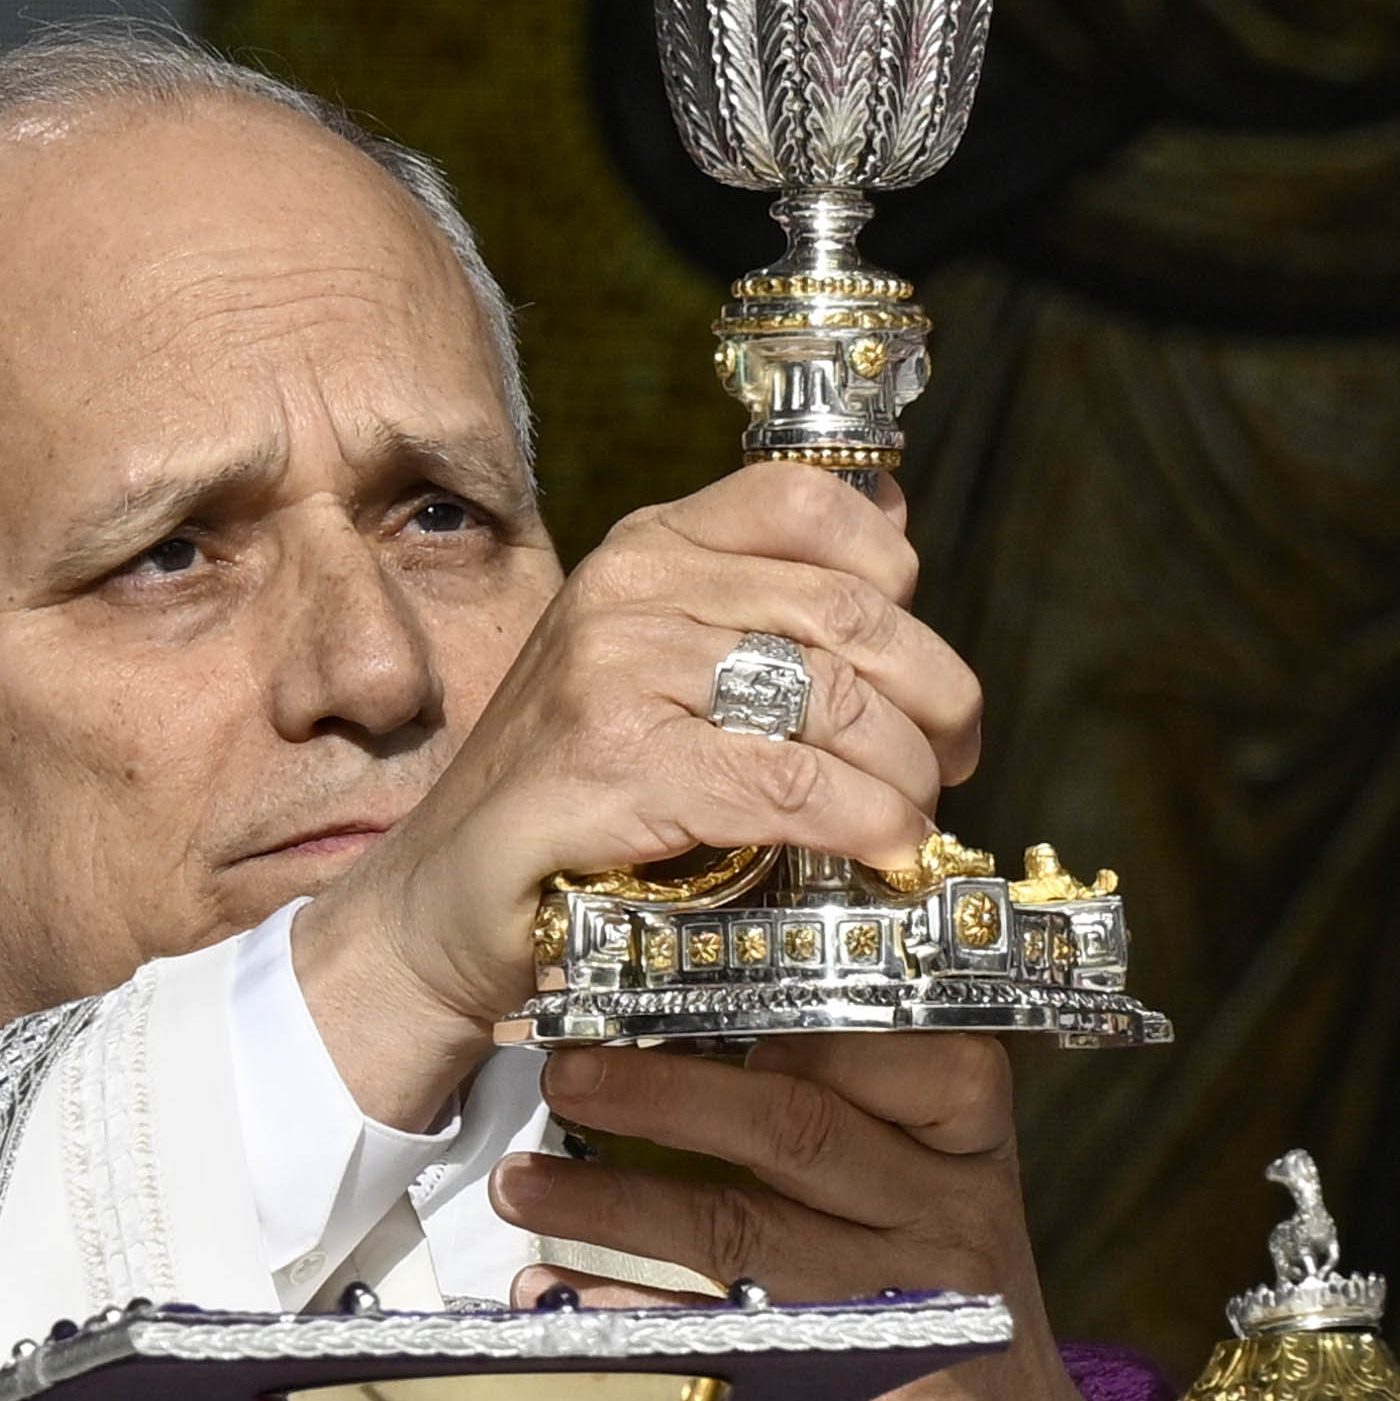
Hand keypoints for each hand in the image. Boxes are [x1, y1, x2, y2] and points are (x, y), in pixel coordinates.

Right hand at [283, 460, 982, 1125]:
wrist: (446, 899)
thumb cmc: (571, 792)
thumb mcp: (660, 666)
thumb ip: (760, 600)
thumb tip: (897, 520)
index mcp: (650, 546)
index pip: (810, 501)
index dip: (896, 580)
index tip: (923, 668)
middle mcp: (631, 587)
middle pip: (848, 613)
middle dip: (934, 697)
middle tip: (953, 762)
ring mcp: (616, 668)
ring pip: (831, 701)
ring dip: (906, 773)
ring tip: (918, 818)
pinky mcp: (617, 762)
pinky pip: (789, 781)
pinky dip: (861, 819)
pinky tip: (886, 847)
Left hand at [499, 1035, 1094, 1400]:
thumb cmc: (964, 1335)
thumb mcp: (947, 1215)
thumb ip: (861, 1140)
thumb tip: (701, 1062)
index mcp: (968, 1149)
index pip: (876, 1049)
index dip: (767, 1018)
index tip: (669, 1003)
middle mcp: (943, 1215)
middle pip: (791, 1126)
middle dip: (659, 1094)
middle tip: (566, 1076)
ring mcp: (896, 1305)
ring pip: (735, 1227)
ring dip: (611, 1202)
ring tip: (521, 1187)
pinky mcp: (843, 1394)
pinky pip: (712, 1338)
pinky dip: (622, 1314)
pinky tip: (551, 1299)